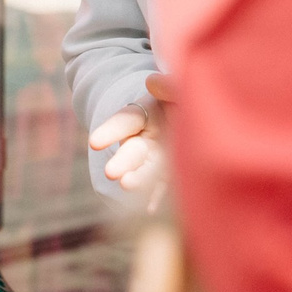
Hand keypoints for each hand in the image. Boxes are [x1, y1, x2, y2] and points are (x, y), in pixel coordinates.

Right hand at [88, 71, 175, 202]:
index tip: (95, 143)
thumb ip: (167, 84)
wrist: (196, 112)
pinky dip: (156, 196)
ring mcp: (158, 156)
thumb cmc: (184, 95)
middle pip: (133, 150)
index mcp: (145, 113)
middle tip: (112, 173)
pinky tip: (150, 208)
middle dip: (123, 161)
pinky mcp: (171, 171)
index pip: (126, 120)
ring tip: (127, 186)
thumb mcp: (176, 86)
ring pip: (146, 169)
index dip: (110, 132)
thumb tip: (151, 83)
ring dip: (137, 179)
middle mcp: (147, 137)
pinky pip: (163, 185)